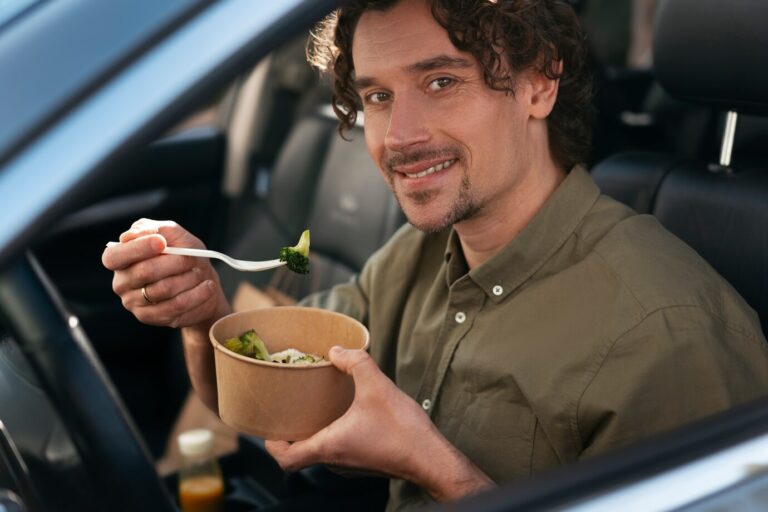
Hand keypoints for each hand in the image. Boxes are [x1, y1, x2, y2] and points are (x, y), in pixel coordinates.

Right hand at [101, 218, 229, 328]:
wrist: (201, 283)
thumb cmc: (184, 255)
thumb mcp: (175, 235)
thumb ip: (154, 228)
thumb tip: (132, 235)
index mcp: (119, 259)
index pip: (114, 256)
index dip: (137, 248)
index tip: (162, 242)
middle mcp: (121, 282)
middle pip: (144, 272)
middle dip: (174, 262)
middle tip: (191, 258)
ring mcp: (133, 302)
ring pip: (162, 289)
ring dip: (188, 278)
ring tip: (200, 272)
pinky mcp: (149, 317)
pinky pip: (175, 306)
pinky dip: (196, 294)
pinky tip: (207, 287)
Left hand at [265, 347, 493, 501]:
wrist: (432, 459)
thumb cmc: (403, 430)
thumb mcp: (377, 385)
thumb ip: (355, 362)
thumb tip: (337, 350)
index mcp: (329, 447)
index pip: (286, 459)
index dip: (272, 444)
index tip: (269, 426)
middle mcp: (335, 462)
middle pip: (301, 455)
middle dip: (292, 433)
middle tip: (291, 409)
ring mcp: (351, 467)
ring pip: (321, 453)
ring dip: (315, 433)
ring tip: (317, 407)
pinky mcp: (366, 465)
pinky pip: (340, 452)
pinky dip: (334, 436)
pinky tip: (346, 415)